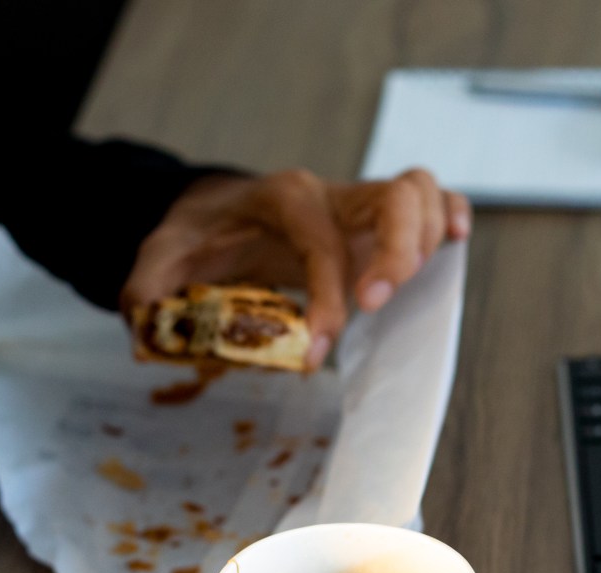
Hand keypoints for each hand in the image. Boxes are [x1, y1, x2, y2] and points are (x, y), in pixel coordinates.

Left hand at [121, 168, 471, 368]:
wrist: (214, 211)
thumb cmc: (198, 237)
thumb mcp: (161, 257)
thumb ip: (148, 287)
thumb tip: (146, 320)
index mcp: (283, 199)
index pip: (320, 243)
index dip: (326, 299)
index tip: (317, 351)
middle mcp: (328, 193)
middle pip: (392, 197)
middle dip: (396, 252)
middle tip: (376, 303)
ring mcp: (357, 203)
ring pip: (418, 193)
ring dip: (426, 240)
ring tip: (403, 288)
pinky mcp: (375, 220)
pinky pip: (430, 200)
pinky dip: (450, 217)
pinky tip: (455, 244)